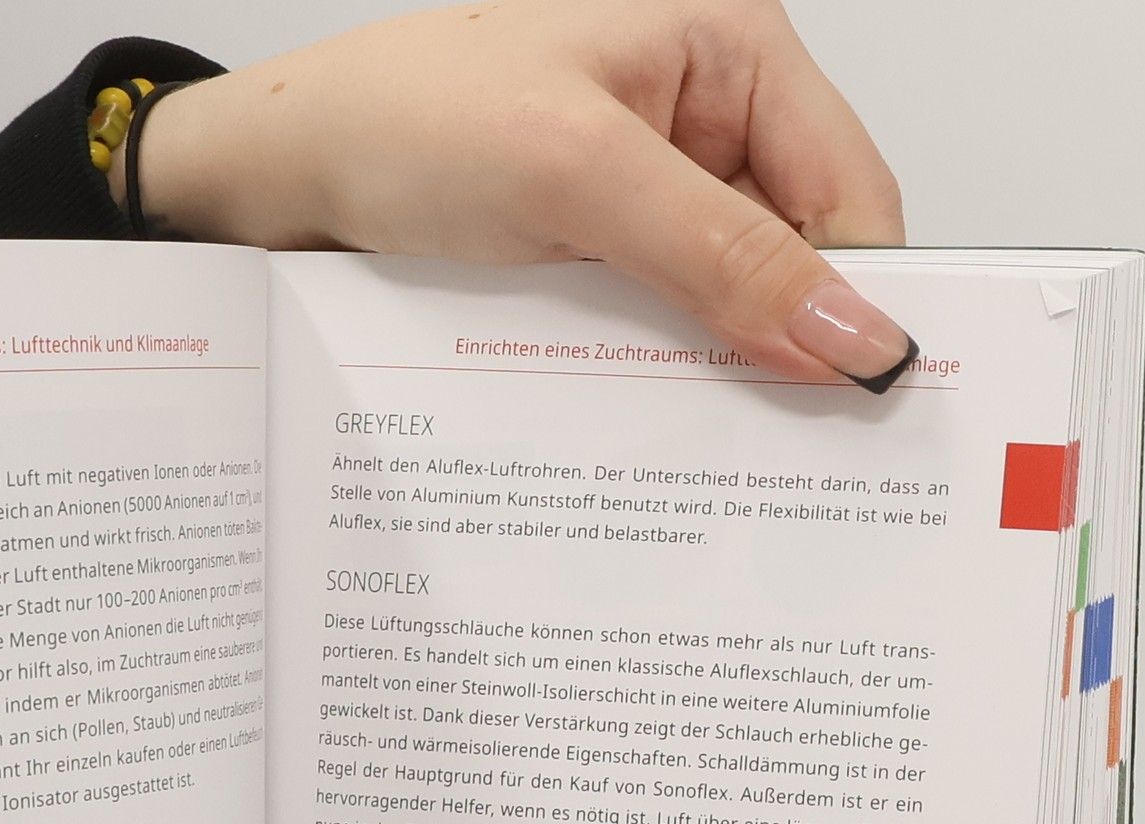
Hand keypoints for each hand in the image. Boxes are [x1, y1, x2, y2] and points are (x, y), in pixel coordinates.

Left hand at [129, 0, 912, 388]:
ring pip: (728, 304)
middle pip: (797, 253)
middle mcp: (701, 120)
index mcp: (730, 53)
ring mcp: (647, 195)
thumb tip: (852, 329)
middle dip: (791, 343)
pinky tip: (647, 423)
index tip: (863, 401)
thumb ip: (720, 254)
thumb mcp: (577, 176)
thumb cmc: (404, 120)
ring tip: (718, 445)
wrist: (280, 176)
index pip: (848, 189)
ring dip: (720, 372)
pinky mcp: (596, 256)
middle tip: (796, 449)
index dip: (863, 295)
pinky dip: (657, 378)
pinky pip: (659, 329)